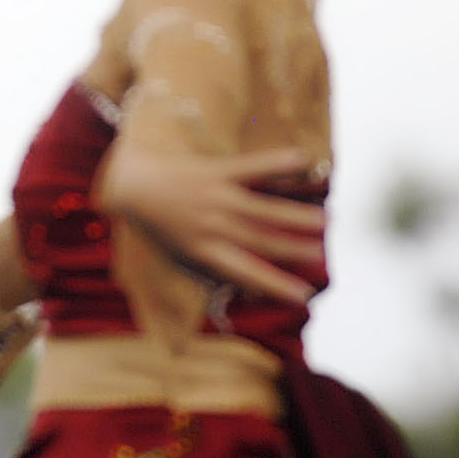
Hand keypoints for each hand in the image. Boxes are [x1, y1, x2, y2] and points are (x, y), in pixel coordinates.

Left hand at [99, 145, 326, 304]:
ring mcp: (216, 196)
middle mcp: (213, 226)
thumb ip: (211, 274)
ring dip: (297, 215)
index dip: (276, 285)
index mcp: (203, 251)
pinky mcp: (217, 170)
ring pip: (264, 208)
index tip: (304, 296)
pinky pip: (253, 167)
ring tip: (326, 221)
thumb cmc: (158, 228)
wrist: (132, 185)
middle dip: (295, 249)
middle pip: (262, 240)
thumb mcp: (178, 259)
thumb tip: (248, 293)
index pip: (246, 272)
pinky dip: (278, 163)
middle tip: (322, 255)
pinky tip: (304, 160)